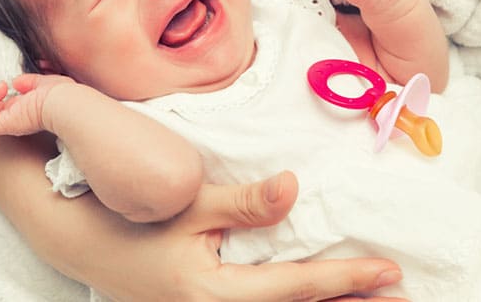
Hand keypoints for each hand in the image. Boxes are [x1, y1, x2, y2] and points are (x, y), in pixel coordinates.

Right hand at [0, 73, 73, 135]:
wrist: (64, 101)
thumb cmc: (60, 94)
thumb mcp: (43, 83)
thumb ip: (30, 82)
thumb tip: (16, 82)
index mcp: (26, 111)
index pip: (4, 108)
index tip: (6, 82)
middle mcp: (16, 119)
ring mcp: (9, 123)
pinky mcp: (4, 125)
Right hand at [66, 171, 405, 301]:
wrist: (80, 241)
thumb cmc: (133, 220)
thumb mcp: (187, 205)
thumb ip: (244, 204)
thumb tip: (295, 189)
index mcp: (215, 293)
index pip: (297, 288)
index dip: (346, 279)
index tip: (389, 272)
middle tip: (401, 301)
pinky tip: (308, 301)